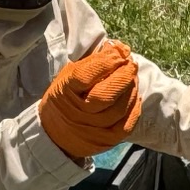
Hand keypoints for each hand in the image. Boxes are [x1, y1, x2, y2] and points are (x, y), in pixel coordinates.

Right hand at [40, 41, 141, 160]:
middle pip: (105, 95)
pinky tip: (134, 96)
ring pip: (119, 109)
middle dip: (123, 75)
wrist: (55, 135)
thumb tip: (118, 48)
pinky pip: (127, 125)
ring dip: (131, 89)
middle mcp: (77, 113)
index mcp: (64, 92)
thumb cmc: (65, 99)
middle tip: (130, 63)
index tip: (118, 51)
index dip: (105, 62)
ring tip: (132, 77)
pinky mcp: (106, 141)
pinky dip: (134, 108)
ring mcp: (92, 129)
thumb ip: (91, 63)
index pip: (85, 76)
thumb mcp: (68, 77)